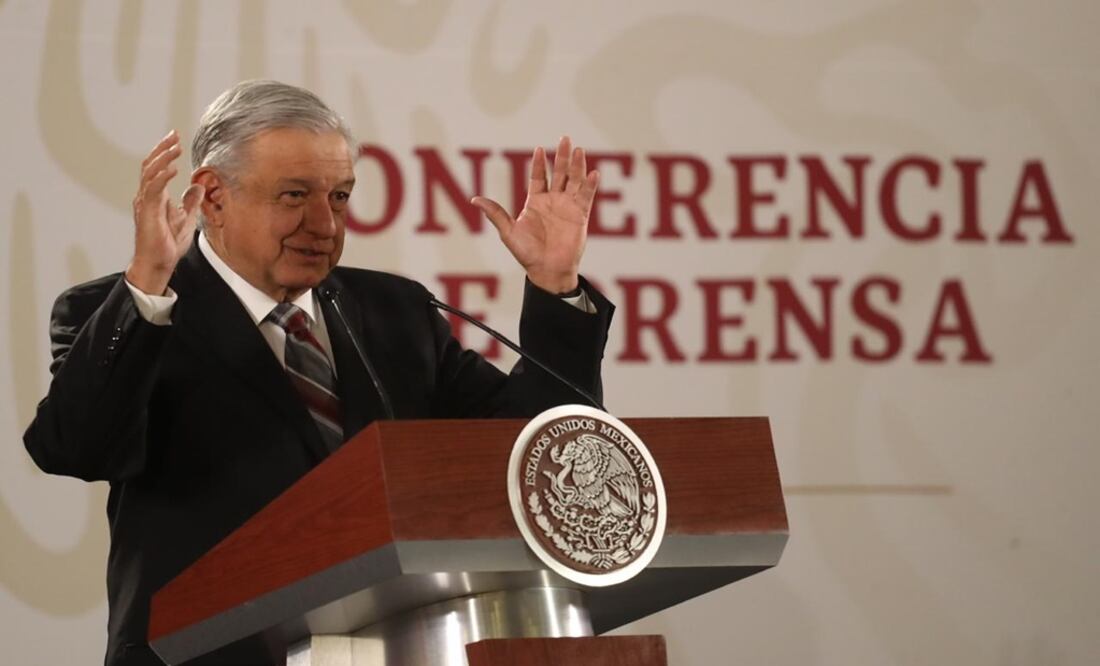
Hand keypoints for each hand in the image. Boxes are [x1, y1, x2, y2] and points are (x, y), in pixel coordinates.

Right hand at [125, 130, 203, 295]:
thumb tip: (198, 186)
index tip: (176, 139)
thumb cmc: (167, 245)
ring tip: (175, 148)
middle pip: (150, 165)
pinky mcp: (148, 212)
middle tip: (174, 135)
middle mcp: (146, 197)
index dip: (164, 153)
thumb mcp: (186, 219)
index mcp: (154, 197)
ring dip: (163, 158)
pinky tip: (172, 168)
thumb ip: (190, 202)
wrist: (158, 263)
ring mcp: (145, 204)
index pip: (156, 168)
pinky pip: (153, 189)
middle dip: (162, 149)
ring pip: (150, 173)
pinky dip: (162, 176)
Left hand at [472, 136, 598, 293]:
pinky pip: (586, 197)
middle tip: (565, 139)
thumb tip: (474, 199)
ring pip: (574, 181)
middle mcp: (553, 201)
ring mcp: (568, 207)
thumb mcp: (508, 232)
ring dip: (577, 165)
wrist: (547, 270)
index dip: (539, 163)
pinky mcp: (580, 216)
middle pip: (559, 173)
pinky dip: (590, 185)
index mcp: (536, 202)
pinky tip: (593, 172)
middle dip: (562, 156)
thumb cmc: (527, 254)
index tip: (539, 149)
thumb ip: (495, 213)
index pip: (539, 177)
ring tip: (578, 150)